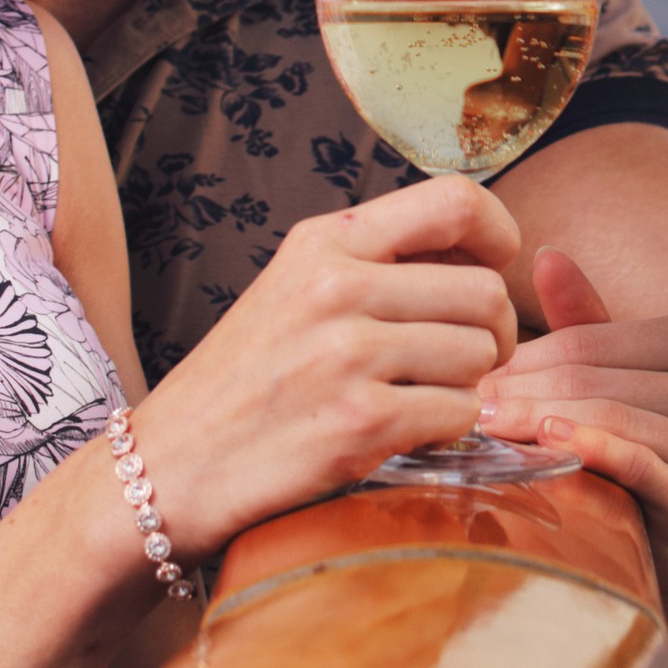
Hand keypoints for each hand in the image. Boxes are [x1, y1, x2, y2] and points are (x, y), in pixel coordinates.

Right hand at [124, 174, 524, 561]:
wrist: (168, 467)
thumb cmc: (243, 382)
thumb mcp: (295, 289)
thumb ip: (377, 264)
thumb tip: (481, 254)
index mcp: (324, 243)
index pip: (455, 200)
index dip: (499, 233)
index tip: (496, 266)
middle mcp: (336, 287)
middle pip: (485, 291)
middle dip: (493, 333)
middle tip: (464, 359)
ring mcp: (348, 354)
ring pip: (481, 355)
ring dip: (468, 385)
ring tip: (421, 396)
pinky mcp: (361, 422)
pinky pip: (462, 412)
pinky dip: (449, 428)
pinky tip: (405, 430)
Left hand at [481, 248, 667, 635]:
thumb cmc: (653, 449)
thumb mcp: (624, 378)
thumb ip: (588, 320)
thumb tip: (544, 255)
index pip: (594, 339)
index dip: (529, 356)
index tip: (478, 374)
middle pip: (598, 379)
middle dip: (525, 392)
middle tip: (470, 405)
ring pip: (612, 418)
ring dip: (540, 423)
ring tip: (487, 429)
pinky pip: (639, 464)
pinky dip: (589, 450)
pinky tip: (548, 444)